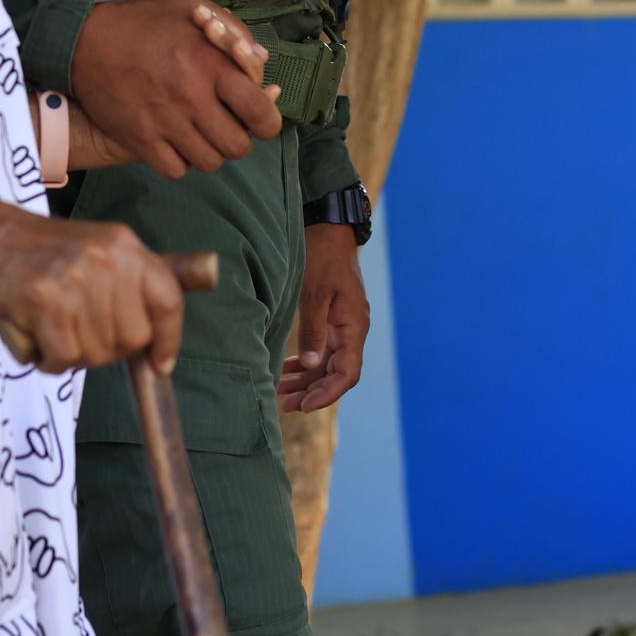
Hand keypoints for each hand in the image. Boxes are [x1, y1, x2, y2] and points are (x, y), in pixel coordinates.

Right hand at [0, 206, 183, 373]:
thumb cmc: (34, 253)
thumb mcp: (93, 251)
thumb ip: (127, 288)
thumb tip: (155, 344)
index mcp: (124, 245)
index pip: (167, 298)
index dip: (169, 338)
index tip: (160, 364)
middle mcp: (107, 259)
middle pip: (134, 338)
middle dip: (106, 350)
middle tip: (75, 332)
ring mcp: (78, 278)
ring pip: (97, 354)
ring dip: (70, 354)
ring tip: (47, 326)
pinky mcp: (46, 300)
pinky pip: (63, 358)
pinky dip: (45, 359)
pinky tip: (31, 333)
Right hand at [70, 0, 284, 178]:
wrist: (82, 39)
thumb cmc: (142, 22)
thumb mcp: (191, 7)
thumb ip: (233, 31)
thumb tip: (263, 62)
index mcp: (211, 65)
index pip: (261, 112)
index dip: (268, 120)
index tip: (259, 116)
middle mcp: (191, 97)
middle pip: (239, 145)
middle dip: (238, 137)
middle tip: (225, 124)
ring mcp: (164, 122)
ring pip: (210, 162)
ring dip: (210, 151)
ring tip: (199, 132)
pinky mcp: (139, 139)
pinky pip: (176, 170)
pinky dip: (181, 162)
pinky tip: (175, 142)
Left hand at [280, 224, 368, 411]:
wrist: (327, 228)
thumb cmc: (322, 256)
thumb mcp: (314, 293)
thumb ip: (313, 330)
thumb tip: (310, 365)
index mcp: (354, 326)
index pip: (347, 373)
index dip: (328, 393)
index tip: (306, 406)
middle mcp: (351, 330)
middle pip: (336, 373)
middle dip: (313, 392)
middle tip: (286, 406)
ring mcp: (341, 326)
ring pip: (326, 364)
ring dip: (306, 380)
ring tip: (281, 395)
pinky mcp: (330, 319)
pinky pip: (320, 349)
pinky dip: (304, 363)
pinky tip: (285, 370)